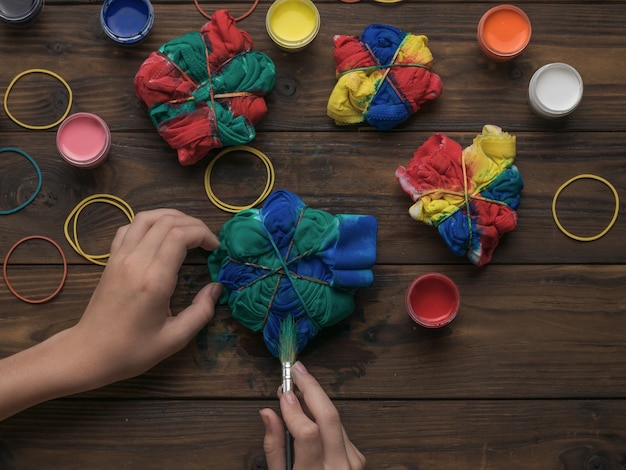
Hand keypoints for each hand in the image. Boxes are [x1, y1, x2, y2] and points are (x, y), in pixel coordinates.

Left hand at [73, 208, 221, 385]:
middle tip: (207, 241)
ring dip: (171, 217)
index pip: (180, 236)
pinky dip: (148, 224)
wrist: (88, 353)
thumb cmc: (132, 351)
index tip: (215, 249)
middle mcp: (136, 261)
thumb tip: (216, 288)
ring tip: (187, 231)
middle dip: (193, 224)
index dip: (203, 235)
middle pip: (167, 221)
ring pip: (146, 218)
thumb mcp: (175, 339)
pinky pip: (129, 228)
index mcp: (154, 280)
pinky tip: (159, 237)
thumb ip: (201, 312)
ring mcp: (119, 257)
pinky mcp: (110, 260)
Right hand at [260, 361, 365, 469]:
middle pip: (329, 416)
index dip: (294, 408)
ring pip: (336, 419)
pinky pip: (340, 428)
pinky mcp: (359, 457)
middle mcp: (339, 467)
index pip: (308, 433)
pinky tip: (312, 408)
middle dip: (312, 387)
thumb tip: (267, 412)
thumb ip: (274, 447)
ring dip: (318, 398)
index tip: (282, 391)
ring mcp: (353, 462)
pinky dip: (325, 415)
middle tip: (296, 369)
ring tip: (299, 384)